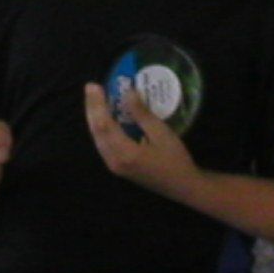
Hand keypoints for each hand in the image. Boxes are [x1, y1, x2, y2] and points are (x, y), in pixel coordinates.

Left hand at [83, 83, 198, 199]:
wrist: (182, 187)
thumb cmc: (175, 159)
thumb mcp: (161, 133)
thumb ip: (141, 114)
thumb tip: (127, 92)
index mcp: (125, 153)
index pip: (104, 124)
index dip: (97, 104)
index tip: (93, 85)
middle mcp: (114, 161)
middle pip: (96, 131)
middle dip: (92, 108)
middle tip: (90, 87)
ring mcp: (114, 166)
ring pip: (98, 138)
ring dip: (94, 118)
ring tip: (94, 99)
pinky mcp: (118, 167)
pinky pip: (103, 144)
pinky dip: (101, 129)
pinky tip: (104, 117)